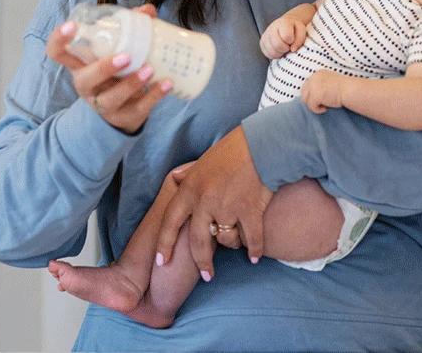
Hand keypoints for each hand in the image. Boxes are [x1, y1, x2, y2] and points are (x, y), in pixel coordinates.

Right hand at [45, 3, 171, 134]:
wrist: (125, 112)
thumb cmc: (117, 73)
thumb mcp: (117, 51)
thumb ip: (131, 29)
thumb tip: (148, 11)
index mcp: (80, 66)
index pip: (57, 53)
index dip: (59, 40)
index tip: (72, 25)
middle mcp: (88, 86)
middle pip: (86, 80)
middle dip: (104, 68)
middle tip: (126, 56)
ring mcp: (105, 105)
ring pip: (112, 98)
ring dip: (131, 83)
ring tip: (150, 69)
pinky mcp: (126, 117)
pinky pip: (139, 108)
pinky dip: (155, 95)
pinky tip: (167, 83)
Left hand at [154, 127, 272, 281]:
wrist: (260, 145)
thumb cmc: (232, 151)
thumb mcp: (202, 161)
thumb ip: (189, 175)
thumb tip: (176, 178)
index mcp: (189, 189)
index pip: (169, 221)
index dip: (164, 244)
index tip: (160, 261)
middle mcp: (204, 200)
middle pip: (197, 241)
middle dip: (201, 262)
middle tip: (207, 276)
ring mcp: (227, 207)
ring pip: (225, 240)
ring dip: (232, 245)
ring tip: (238, 244)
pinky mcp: (248, 210)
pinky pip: (250, 239)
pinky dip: (254, 250)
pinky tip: (255, 257)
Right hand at [259, 14, 308, 58]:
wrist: (284, 25)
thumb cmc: (294, 29)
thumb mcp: (301, 31)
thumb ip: (300, 40)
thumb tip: (292, 50)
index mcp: (282, 23)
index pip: (286, 37)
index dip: (291, 41)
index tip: (292, 40)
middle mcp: (271, 28)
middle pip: (277, 45)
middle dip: (285, 48)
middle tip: (288, 46)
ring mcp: (265, 36)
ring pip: (272, 51)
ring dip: (280, 53)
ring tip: (284, 47)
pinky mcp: (261, 43)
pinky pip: (268, 54)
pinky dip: (275, 55)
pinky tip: (279, 50)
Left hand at [300, 69, 345, 113]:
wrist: (350, 90)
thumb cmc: (344, 89)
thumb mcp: (330, 82)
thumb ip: (321, 85)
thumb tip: (312, 95)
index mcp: (318, 74)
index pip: (307, 85)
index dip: (312, 94)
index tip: (321, 99)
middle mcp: (314, 78)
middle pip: (304, 92)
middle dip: (310, 100)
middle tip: (321, 104)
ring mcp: (314, 86)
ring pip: (305, 100)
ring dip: (313, 105)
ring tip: (324, 106)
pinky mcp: (315, 95)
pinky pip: (311, 106)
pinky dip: (317, 110)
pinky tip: (325, 109)